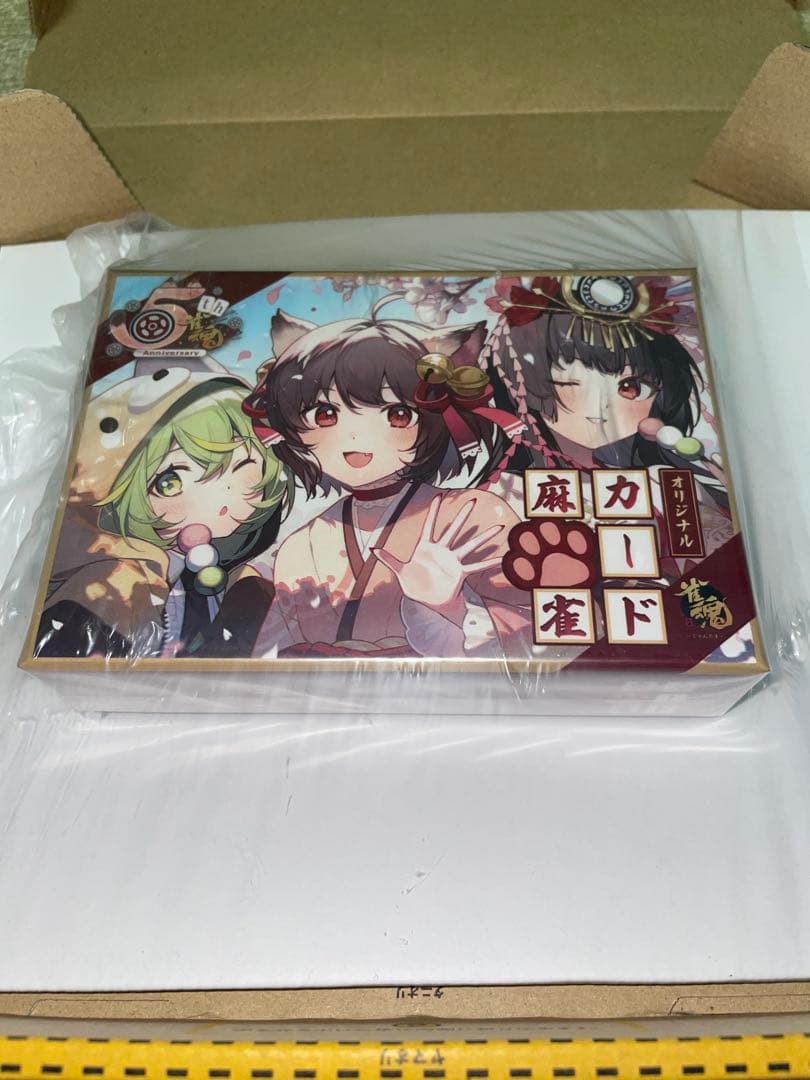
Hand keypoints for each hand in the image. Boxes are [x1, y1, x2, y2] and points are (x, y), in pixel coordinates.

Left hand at [373, 496, 504, 614]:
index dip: (434, 511)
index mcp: (426, 547)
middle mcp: (442, 551)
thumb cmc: (414, 585)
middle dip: (463, 516)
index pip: (430, 525)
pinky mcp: (459, 573)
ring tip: (498, 528)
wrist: (426, 602)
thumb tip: (373, 549)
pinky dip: (488, 562)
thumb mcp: (400, 572)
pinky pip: (475, 566)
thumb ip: (389, 559)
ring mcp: (452, 561)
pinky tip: (501, 558)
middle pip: (454, 530)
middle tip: (473, 501)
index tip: (439, 495)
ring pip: (469, 545)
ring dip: (483, 537)